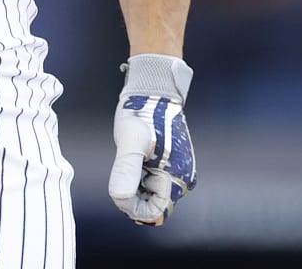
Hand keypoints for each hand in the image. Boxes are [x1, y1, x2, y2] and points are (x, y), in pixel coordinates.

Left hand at [108, 53, 196, 224]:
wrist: (152, 90)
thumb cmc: (141, 113)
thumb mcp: (129, 142)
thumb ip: (126, 171)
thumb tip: (121, 198)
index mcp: (177, 178)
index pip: (154, 212)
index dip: (133, 207)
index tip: (119, 189)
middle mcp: (182, 179)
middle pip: (153, 206)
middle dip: (134, 195)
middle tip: (124, 169)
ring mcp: (178, 172)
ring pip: (152, 195)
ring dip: (136, 185)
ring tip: (132, 158)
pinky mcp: (171, 164)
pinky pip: (154, 183)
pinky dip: (140, 177)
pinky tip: (135, 158)